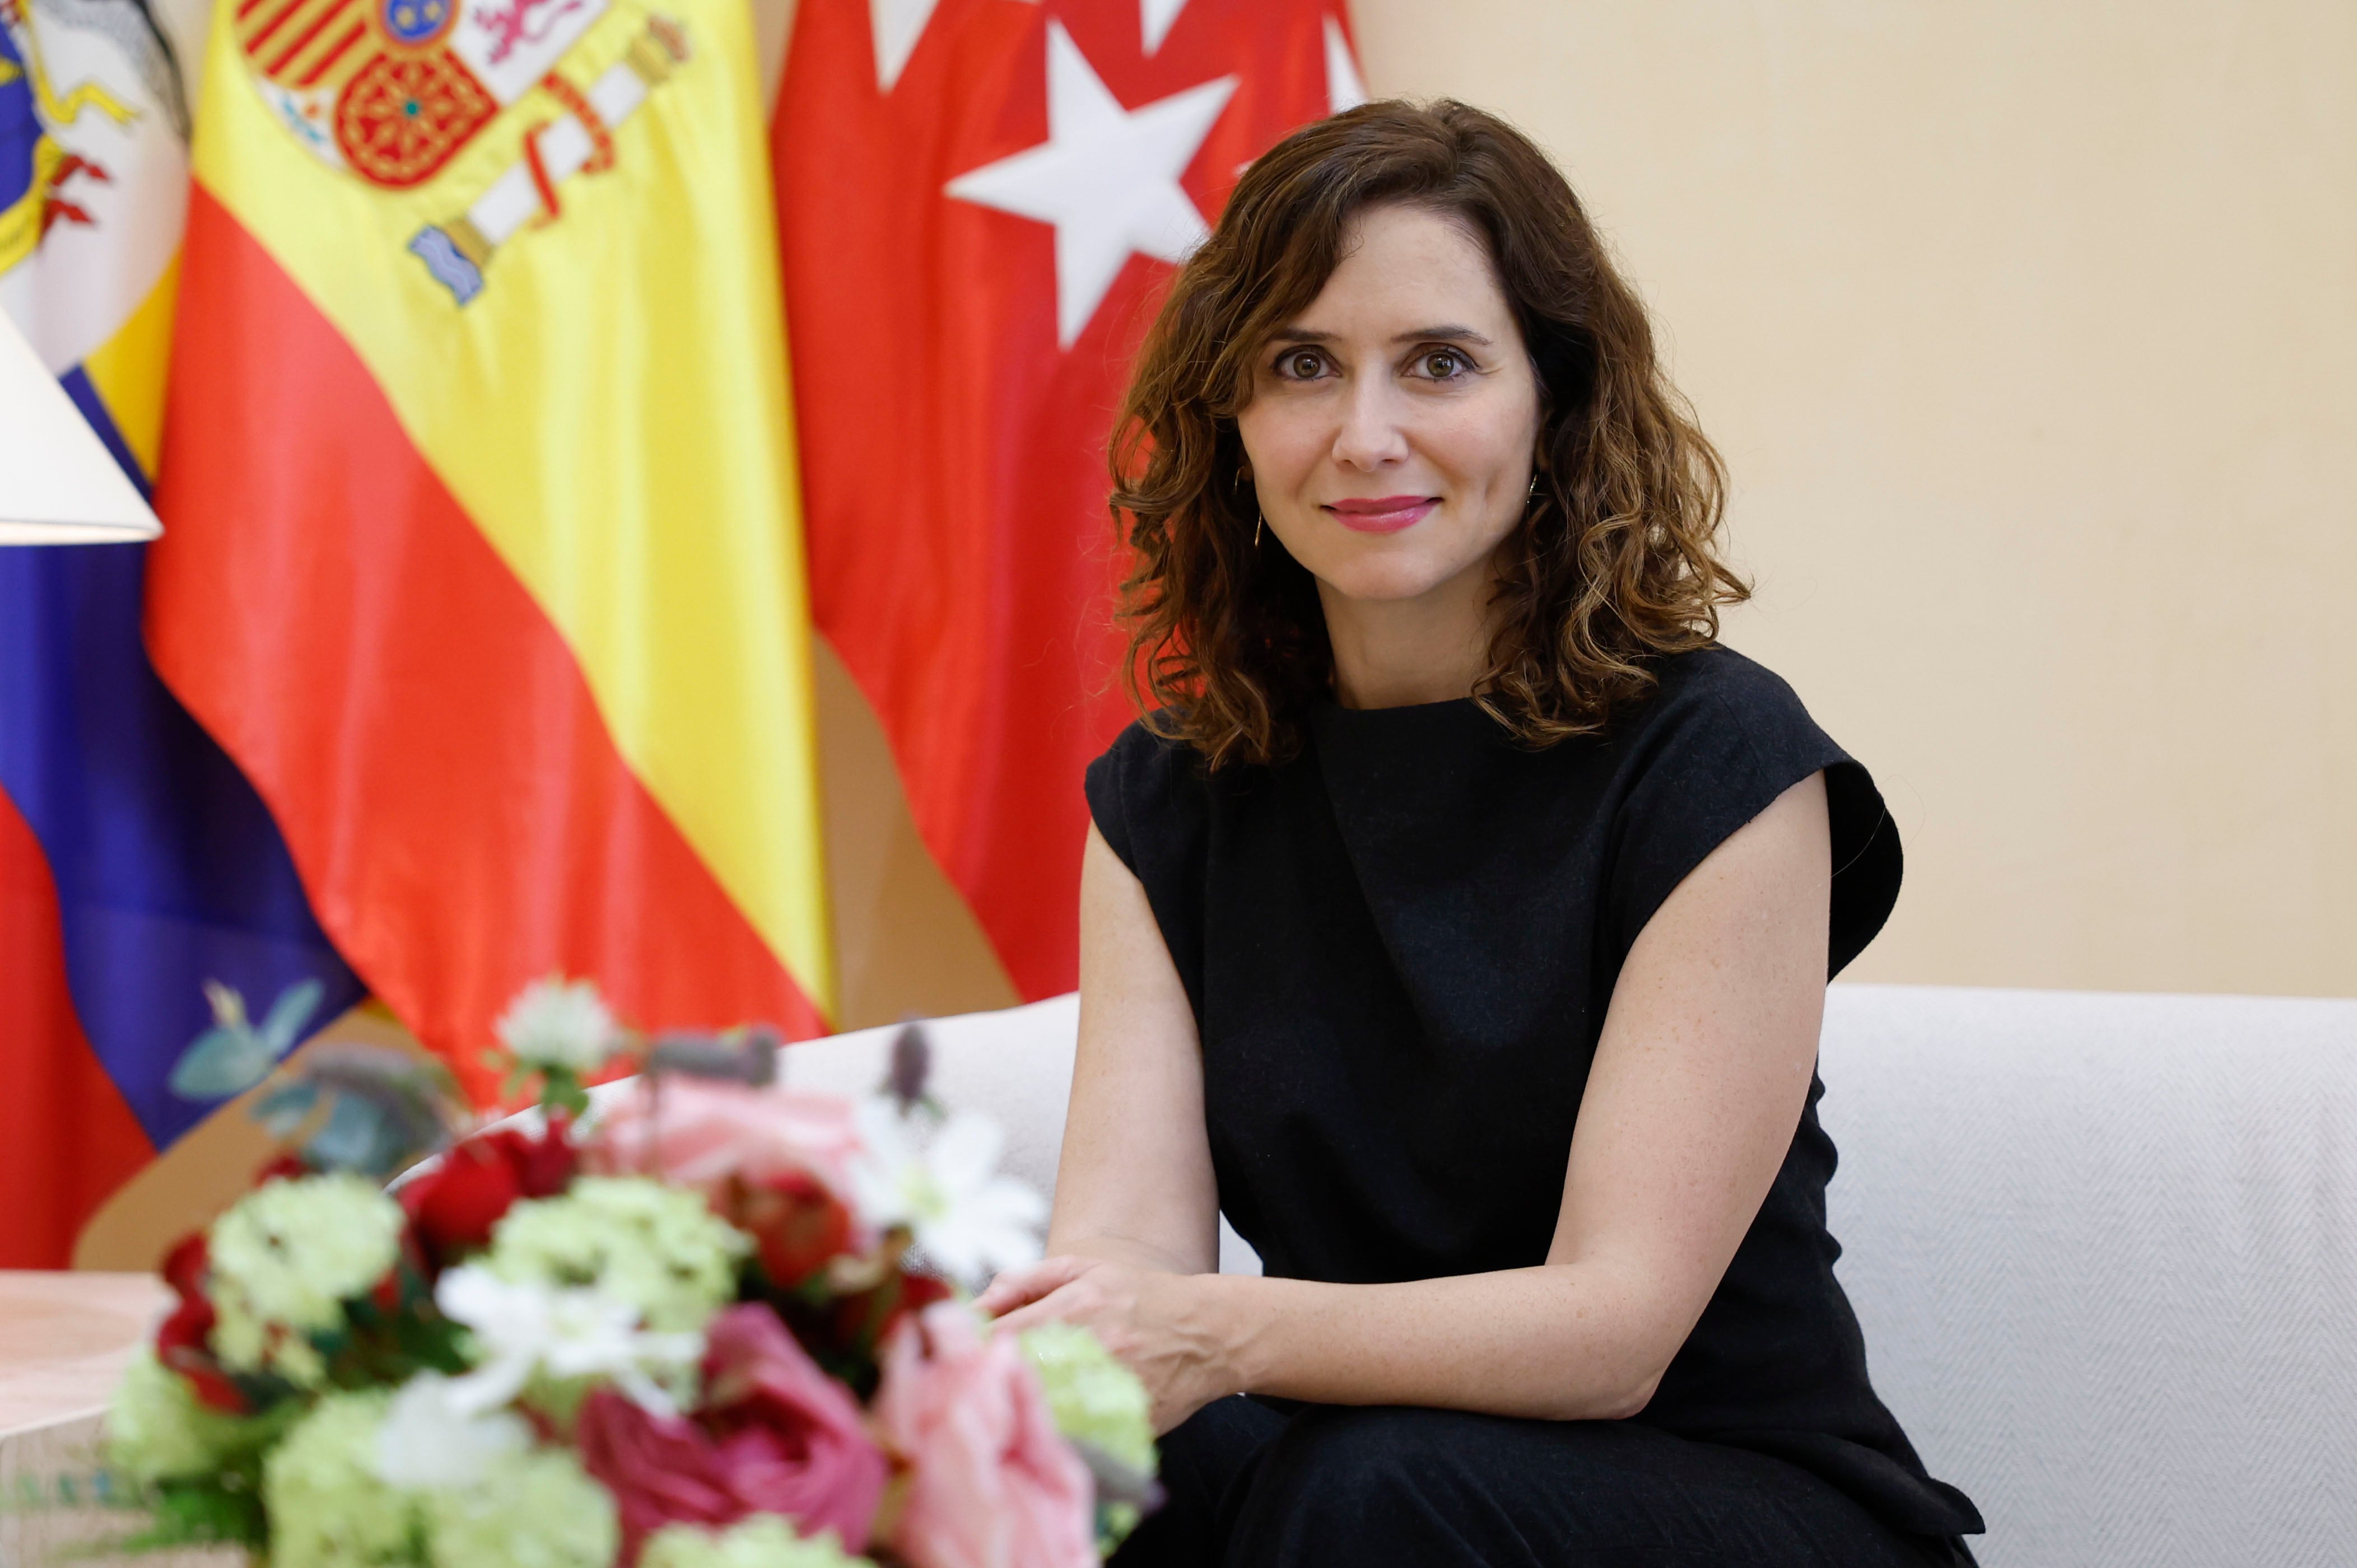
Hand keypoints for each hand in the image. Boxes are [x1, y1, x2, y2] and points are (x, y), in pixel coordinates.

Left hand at [977, 1254, 1235, 1433]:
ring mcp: (1110, 1388)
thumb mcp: (1084, 1269)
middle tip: (978, 1386)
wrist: (1208, 1333)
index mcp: (1075, 1307)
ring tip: (1011, 1405)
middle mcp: (1091, 1348)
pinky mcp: (1125, 1421)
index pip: (1000, 1335)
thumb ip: (1023, 1280)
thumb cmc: (1140, 1298)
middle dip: (991, 1383)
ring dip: (1020, 1410)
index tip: (960, 1356)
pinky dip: (1056, 1433)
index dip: (971, 1349)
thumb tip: (975, 1304)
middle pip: (1016, 1377)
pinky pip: (1076, 1435)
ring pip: (1042, 1412)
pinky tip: (1048, 1425)